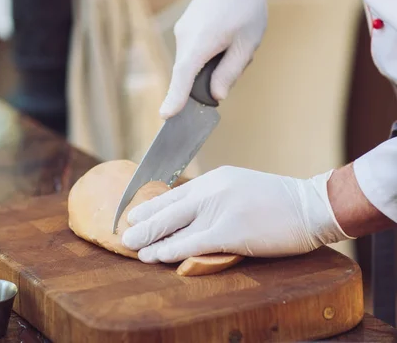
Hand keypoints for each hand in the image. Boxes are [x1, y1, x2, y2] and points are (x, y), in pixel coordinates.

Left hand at [122, 166, 352, 262]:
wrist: (311, 204)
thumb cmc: (278, 200)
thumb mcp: (240, 187)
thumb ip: (215, 197)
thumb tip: (192, 212)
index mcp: (213, 179)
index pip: (174, 193)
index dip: (151, 206)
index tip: (134, 214)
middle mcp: (211, 190)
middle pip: (168, 208)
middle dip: (143, 222)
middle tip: (124, 232)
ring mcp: (219, 209)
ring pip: (175, 226)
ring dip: (151, 239)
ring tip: (132, 247)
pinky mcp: (230, 230)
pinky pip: (192, 242)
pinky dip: (170, 250)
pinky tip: (156, 256)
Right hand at [160, 0, 271, 117]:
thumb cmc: (245, 6)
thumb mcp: (246, 44)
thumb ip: (230, 73)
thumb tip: (216, 96)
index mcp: (200, 42)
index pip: (183, 76)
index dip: (175, 97)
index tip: (166, 116)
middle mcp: (184, 37)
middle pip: (190, 73)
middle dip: (210, 78)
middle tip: (238, 60)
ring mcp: (182, 31)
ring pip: (193, 62)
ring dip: (212, 63)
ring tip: (235, 43)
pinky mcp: (184, 27)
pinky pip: (193, 51)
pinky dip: (208, 53)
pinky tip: (227, 37)